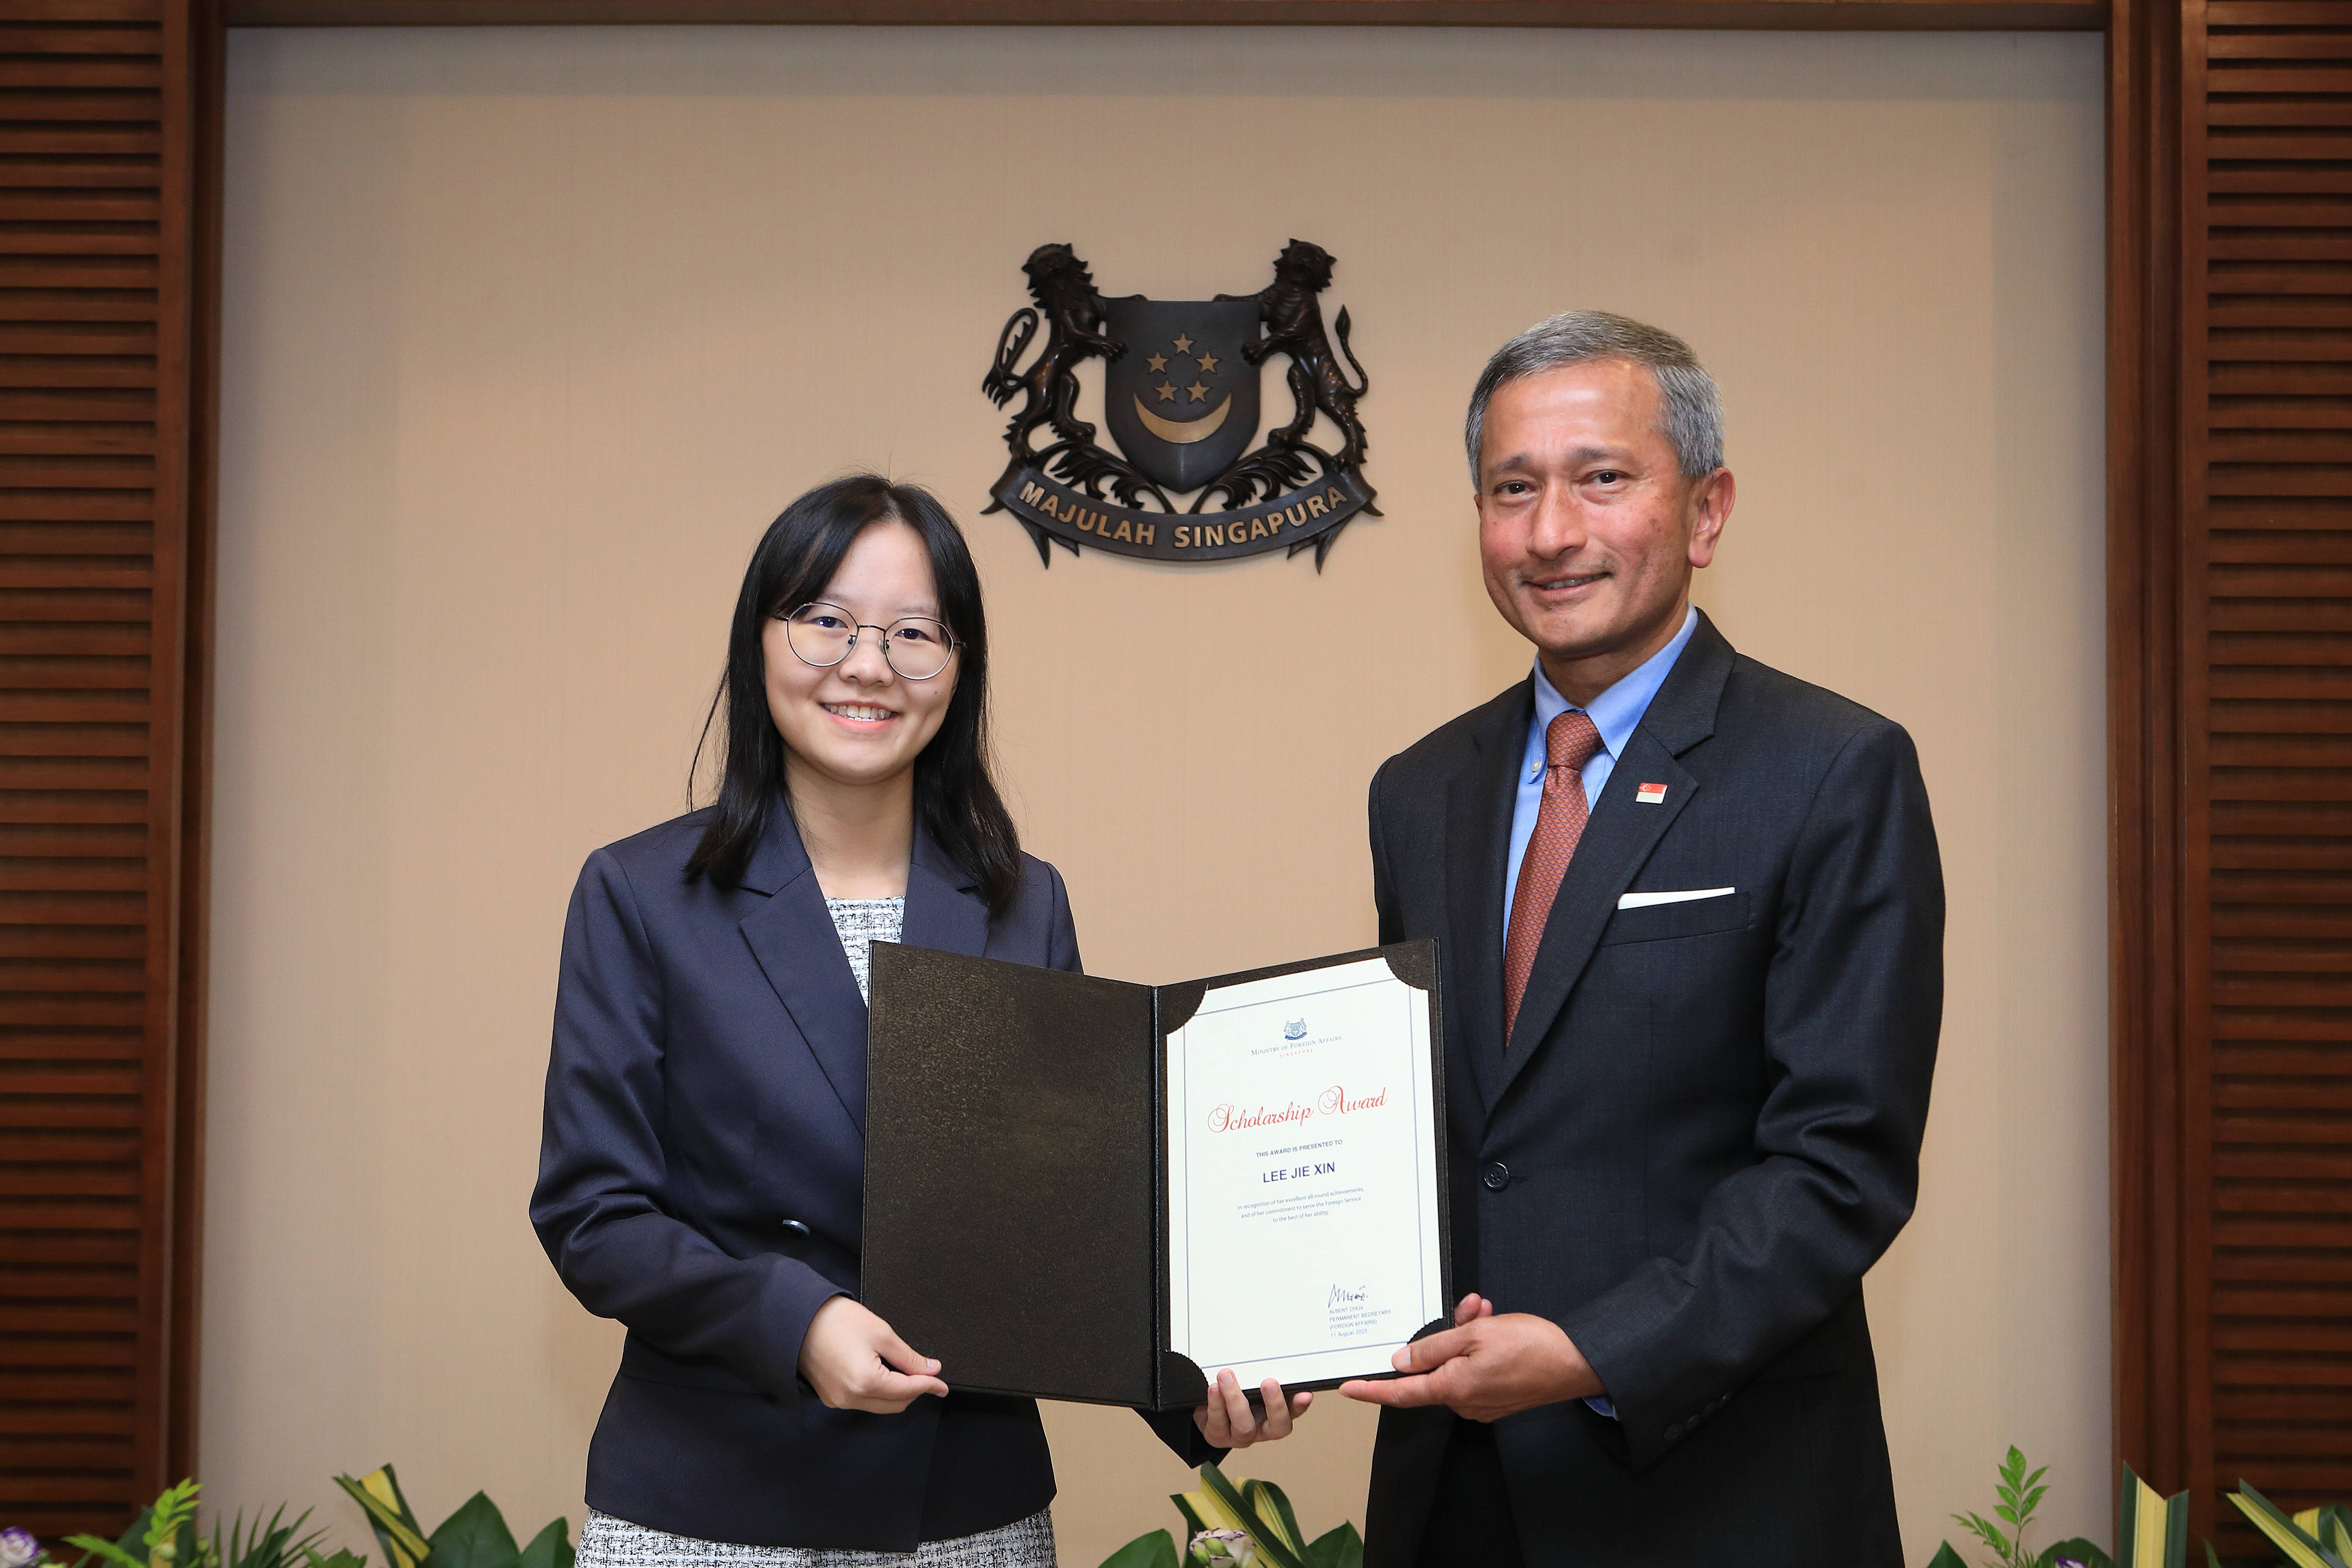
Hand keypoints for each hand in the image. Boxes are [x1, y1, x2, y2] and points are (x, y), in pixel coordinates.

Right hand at [798, 1296, 949, 1412]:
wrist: (798, 1318)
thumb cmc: (837, 1320)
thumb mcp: (881, 1332)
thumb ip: (908, 1356)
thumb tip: (931, 1369)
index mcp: (866, 1382)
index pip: (907, 1390)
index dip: (929, 1385)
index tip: (943, 1384)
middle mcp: (851, 1398)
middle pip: (895, 1404)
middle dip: (914, 1391)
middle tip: (927, 1375)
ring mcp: (839, 1401)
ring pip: (880, 1406)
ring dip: (896, 1393)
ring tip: (904, 1372)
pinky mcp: (830, 1397)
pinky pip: (862, 1402)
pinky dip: (877, 1393)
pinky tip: (882, 1374)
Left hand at [1193, 1368, 1311, 1448]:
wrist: (1207, 1410)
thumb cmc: (1235, 1393)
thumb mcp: (1251, 1382)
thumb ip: (1261, 1374)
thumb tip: (1270, 1356)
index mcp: (1275, 1415)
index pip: (1294, 1411)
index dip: (1300, 1405)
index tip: (1305, 1393)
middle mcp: (1261, 1428)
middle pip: (1277, 1426)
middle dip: (1275, 1404)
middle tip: (1269, 1382)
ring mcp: (1241, 1436)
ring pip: (1244, 1424)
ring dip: (1235, 1398)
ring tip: (1226, 1376)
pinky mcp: (1219, 1436)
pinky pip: (1218, 1422)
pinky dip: (1216, 1403)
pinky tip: (1213, 1389)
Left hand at [1336, 1293, 1601, 1422]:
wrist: (1576, 1364)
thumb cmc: (1531, 1347)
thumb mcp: (1475, 1335)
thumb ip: (1433, 1348)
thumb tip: (1402, 1362)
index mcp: (1453, 1388)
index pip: (1400, 1393)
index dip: (1372, 1390)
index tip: (1348, 1388)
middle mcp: (1464, 1402)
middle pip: (1436, 1366)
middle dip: (1447, 1333)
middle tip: (1471, 1308)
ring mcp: (1483, 1402)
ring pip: (1457, 1363)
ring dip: (1467, 1336)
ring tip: (1487, 1312)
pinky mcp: (1498, 1398)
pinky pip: (1475, 1371)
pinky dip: (1480, 1348)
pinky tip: (1496, 1326)